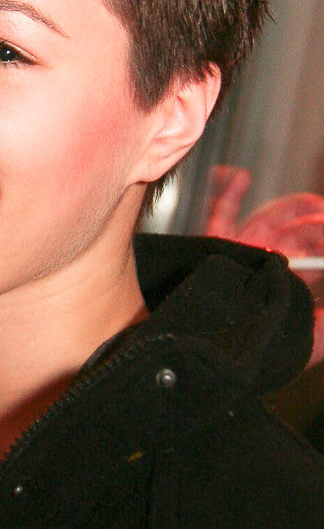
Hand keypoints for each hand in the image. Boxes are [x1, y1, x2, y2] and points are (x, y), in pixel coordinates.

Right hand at [204, 166, 323, 366]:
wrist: (215, 350)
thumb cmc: (256, 349)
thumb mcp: (304, 340)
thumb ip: (323, 326)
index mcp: (289, 280)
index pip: (316, 252)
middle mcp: (267, 261)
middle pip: (298, 231)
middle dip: (317, 227)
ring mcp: (242, 249)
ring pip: (270, 217)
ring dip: (294, 208)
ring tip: (314, 210)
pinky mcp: (217, 244)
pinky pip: (221, 212)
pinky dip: (229, 191)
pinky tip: (242, 178)